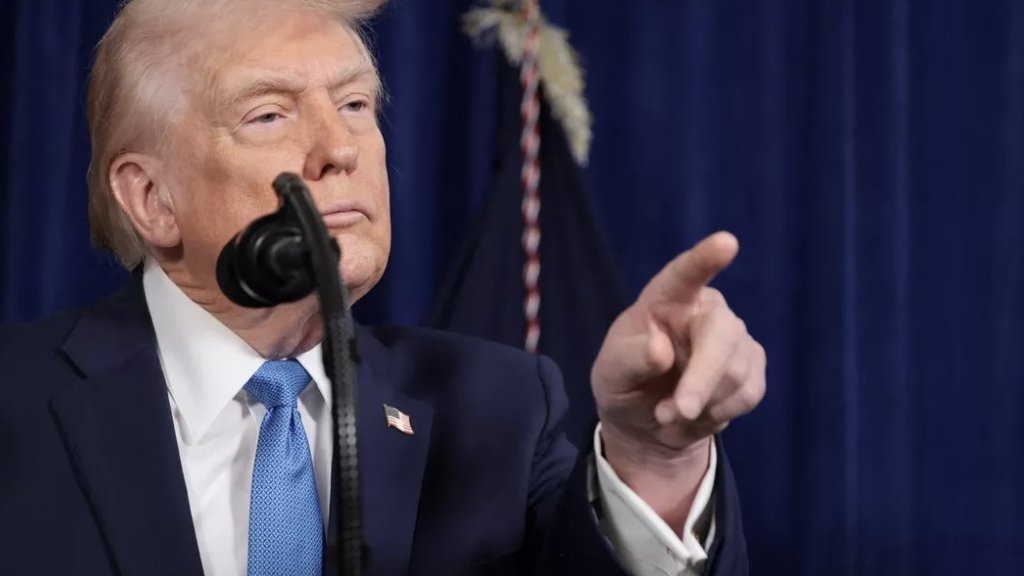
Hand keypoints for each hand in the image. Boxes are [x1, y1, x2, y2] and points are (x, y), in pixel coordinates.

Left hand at [591, 232, 765, 529]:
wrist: (649, 422)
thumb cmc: (624, 382)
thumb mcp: (611, 374)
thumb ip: (630, 360)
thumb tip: (659, 350)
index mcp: (665, 298)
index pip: (684, 274)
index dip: (704, 258)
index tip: (726, 242)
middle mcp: (705, 309)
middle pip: (720, 334)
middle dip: (702, 378)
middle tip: (681, 412)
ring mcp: (734, 336)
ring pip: (736, 372)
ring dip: (702, 404)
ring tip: (671, 411)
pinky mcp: (752, 364)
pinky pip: (749, 393)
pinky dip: (719, 413)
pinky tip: (699, 412)